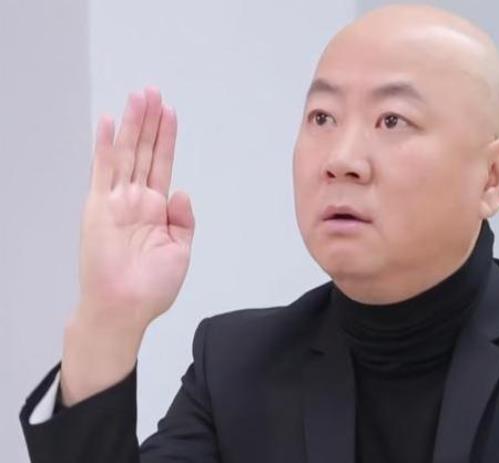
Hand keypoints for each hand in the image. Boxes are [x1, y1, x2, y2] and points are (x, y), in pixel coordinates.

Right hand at [60, 87, 194, 405]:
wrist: (124, 308)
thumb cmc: (149, 288)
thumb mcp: (180, 251)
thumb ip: (183, 220)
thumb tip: (182, 193)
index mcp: (157, 210)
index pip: (162, 164)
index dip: (167, 138)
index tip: (170, 113)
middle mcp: (136, 200)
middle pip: (145, 152)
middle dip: (150, 122)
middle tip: (153, 92)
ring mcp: (116, 201)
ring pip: (127, 153)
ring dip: (133, 125)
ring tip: (139, 96)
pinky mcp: (98, 207)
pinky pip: (103, 170)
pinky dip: (105, 146)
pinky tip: (109, 122)